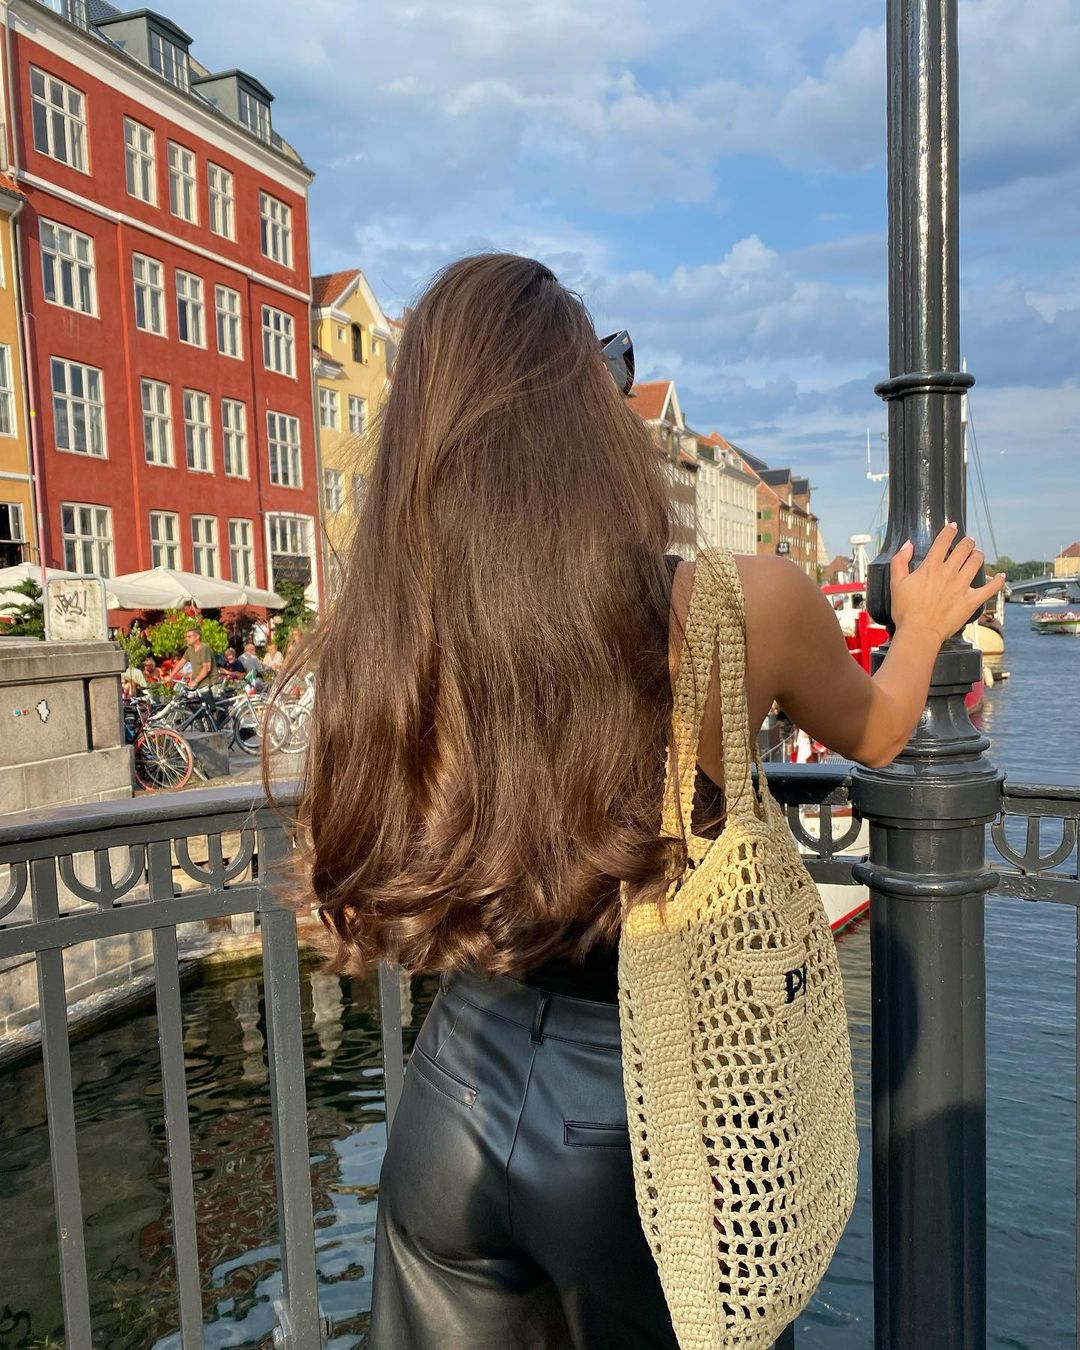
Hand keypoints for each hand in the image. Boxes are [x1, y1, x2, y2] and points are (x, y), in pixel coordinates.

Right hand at [890, 522, 1005, 643]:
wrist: (919, 632)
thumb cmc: (905, 610)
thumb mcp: (896, 583)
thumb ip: (900, 561)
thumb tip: (908, 544)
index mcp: (930, 567)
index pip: (942, 542)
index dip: (949, 531)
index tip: (953, 526)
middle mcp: (949, 573)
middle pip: (963, 549)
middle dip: (967, 542)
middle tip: (968, 542)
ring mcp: (962, 586)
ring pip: (976, 562)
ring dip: (978, 555)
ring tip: (977, 554)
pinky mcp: (971, 600)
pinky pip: (990, 588)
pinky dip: (997, 581)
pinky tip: (1000, 576)